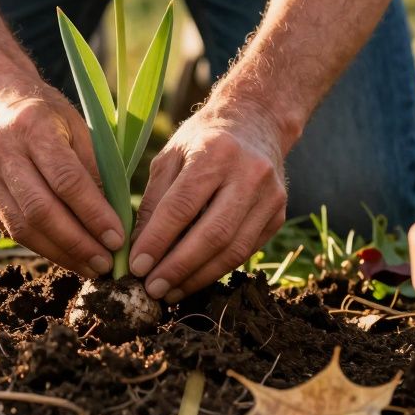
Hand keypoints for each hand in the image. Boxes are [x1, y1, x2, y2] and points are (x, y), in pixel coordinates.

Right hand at [0, 76, 125, 277]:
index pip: (66, 179)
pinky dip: (42, 246)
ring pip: (21, 227)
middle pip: (40, 210)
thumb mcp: (76, 124)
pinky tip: (66, 255)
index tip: (118, 238)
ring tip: (90, 267)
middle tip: (106, 263)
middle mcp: (2, 151)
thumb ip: (93, 167)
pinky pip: (11, 229)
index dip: (93, 213)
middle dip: (77, 243)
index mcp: (33, 126)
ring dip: (59, 253)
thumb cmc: (43, 111)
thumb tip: (115, 217)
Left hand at [129, 103, 287, 300]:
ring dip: (197, 276)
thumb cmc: (203, 139)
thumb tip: (137, 248)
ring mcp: (270, 197)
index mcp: (216, 152)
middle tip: (151, 289)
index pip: (182, 206)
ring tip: (169, 291)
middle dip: (178, 267)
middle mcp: (249, 174)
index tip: (136, 266)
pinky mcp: (278, 216)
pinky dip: (216, 269)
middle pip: (212, 234)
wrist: (256, 122)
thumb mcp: (170, 156)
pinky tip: (192, 279)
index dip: (158, 240)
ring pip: (233, 250)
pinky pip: (245, 251)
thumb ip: (154, 200)